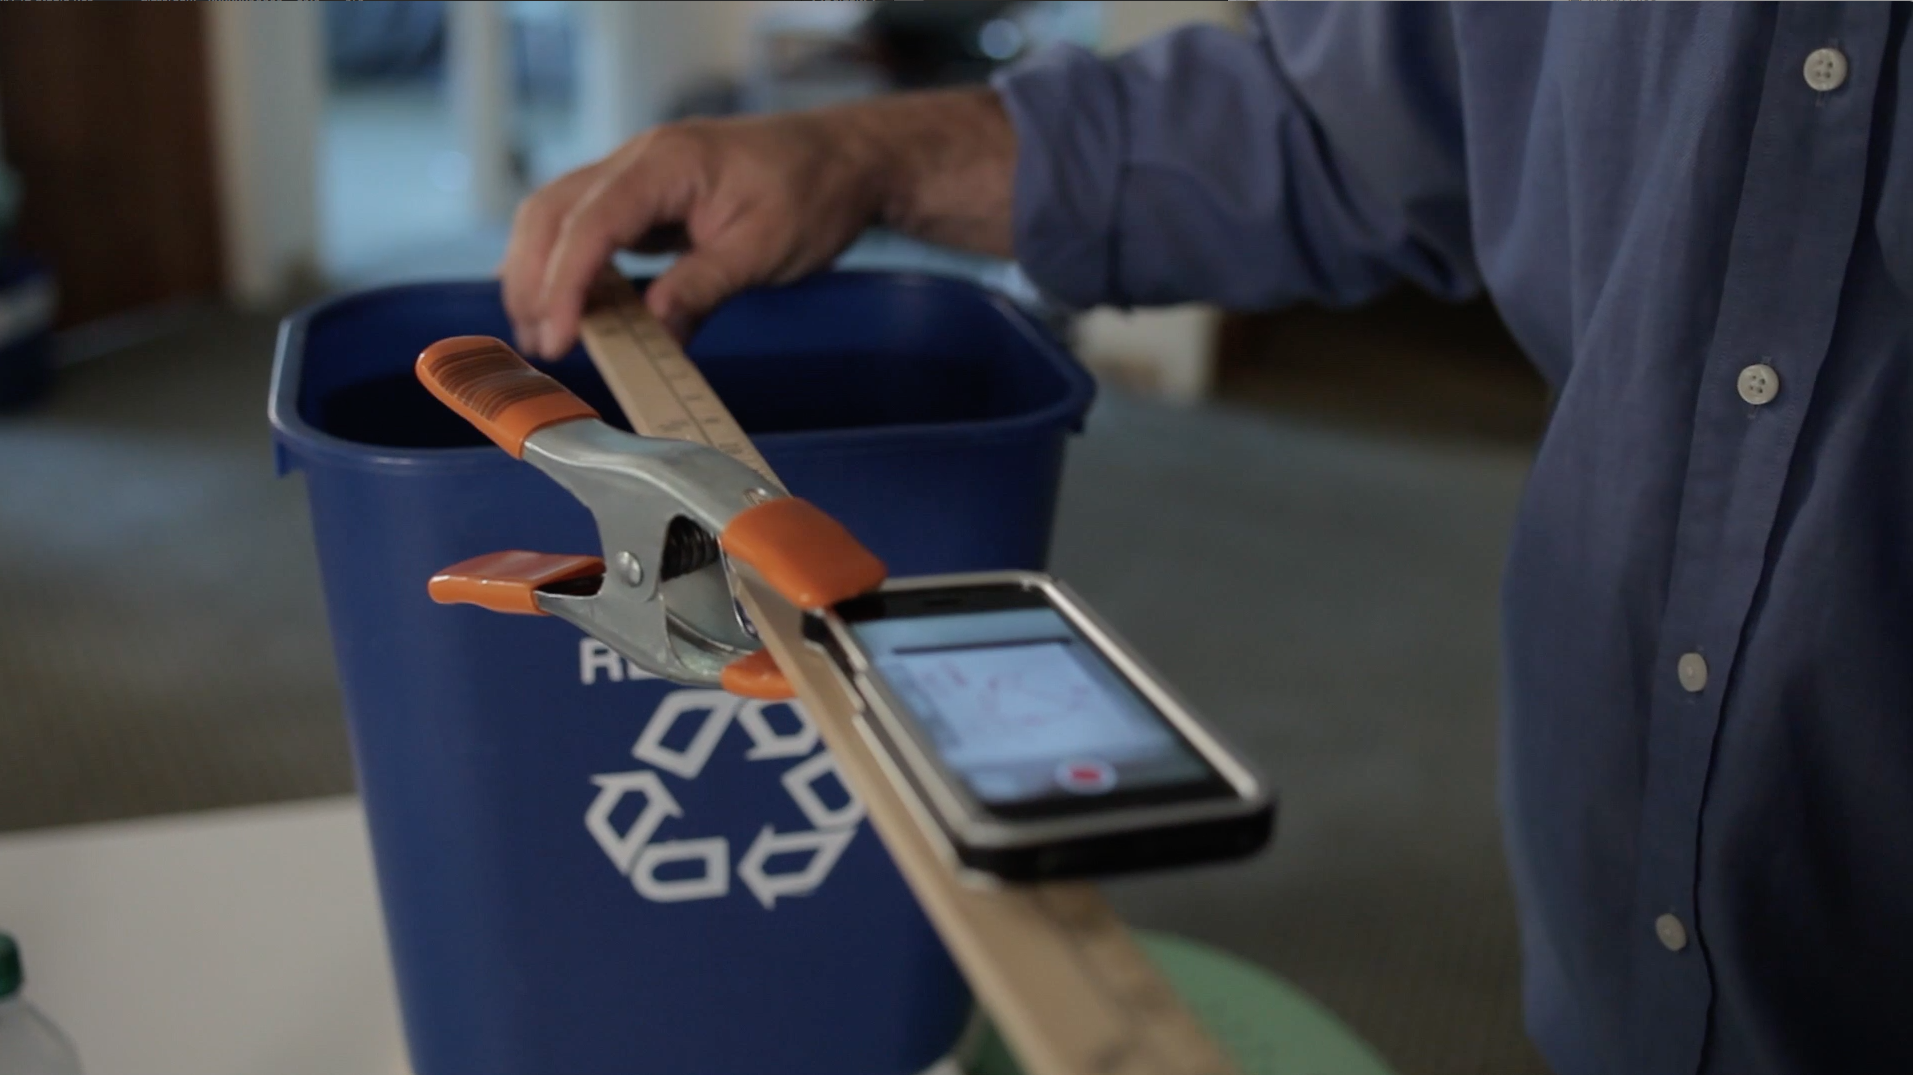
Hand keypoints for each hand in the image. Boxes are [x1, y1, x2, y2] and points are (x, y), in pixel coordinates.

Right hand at [499, 88, 1015, 357]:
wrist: (845, 160)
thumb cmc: (814, 193)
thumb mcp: (765, 249)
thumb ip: (703, 288)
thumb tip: (652, 334)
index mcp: (667, 162)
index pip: (592, 222)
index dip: (566, 282)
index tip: (561, 337)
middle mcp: (640, 160)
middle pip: (553, 212)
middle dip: (534, 278)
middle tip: (543, 345)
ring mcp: (639, 176)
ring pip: (558, 215)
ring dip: (540, 271)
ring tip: (544, 332)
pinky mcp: (646, 198)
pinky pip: (586, 225)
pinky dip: (567, 264)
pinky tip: (568, 305)